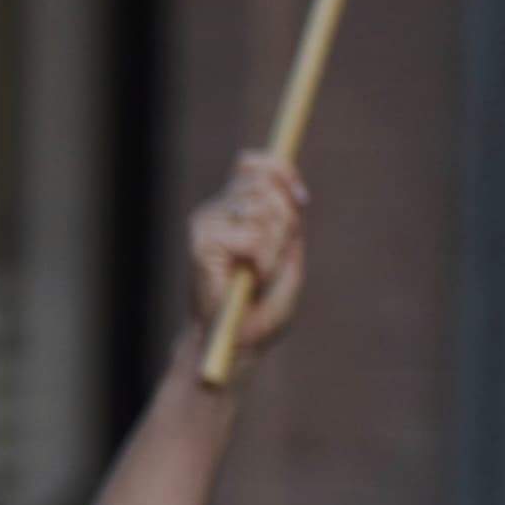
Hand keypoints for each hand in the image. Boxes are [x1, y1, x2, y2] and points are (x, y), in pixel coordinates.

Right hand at [184, 150, 306, 363]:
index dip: (282, 172)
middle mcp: (217, 210)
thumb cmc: (265, 302)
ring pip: (263, 209)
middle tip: (277, 257)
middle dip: (287, 220)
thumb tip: (288, 186)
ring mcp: (206, 225)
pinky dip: (264, 261)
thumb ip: (288, 216)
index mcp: (235, 207)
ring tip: (262, 273)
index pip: (254, 163)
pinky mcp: (202, 244)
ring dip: (276, 247)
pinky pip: (253, 237)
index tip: (302, 200)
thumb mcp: (288, 250)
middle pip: (266, 183)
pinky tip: (250, 279)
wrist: (239, 341)